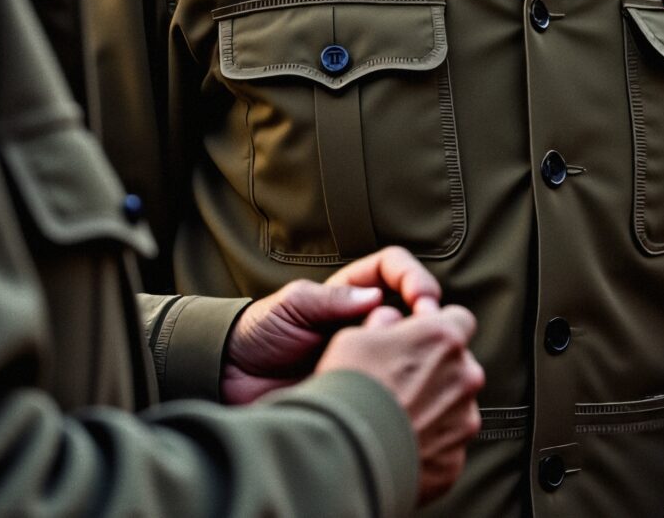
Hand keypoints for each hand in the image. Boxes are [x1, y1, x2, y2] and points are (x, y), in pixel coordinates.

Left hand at [221, 247, 448, 403]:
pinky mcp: (363, 387)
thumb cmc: (258, 333)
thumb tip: (376, 298)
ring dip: (419, 353)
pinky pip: (393, 384)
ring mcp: (367, 355)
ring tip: (411, 366)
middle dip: (430, 319)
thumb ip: (329, 300)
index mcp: (351, 292)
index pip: (395, 270)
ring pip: (411, 348)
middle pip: (416, 309)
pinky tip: (401, 392)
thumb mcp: (290, 306)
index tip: (424, 300)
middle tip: (429, 337)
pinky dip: (404, 385)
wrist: (232, 380)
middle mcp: (366, 321)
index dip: (414, 279)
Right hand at [320, 305, 485, 503]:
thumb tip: (391, 321)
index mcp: (444, 339)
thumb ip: (386, 324)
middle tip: (399, 386)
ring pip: (455, 407)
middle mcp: (464, 377)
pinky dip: (428, 445)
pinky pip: (446, 446)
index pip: (460, 320)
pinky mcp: (454, 460)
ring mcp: (464, 421)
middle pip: (459, 366)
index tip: (421, 340)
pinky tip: (398, 446)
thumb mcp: (356, 338)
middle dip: (436, 372)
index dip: (438, 329)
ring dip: (434, 410)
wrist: (344, 455)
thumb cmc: (348, 391)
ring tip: (395, 420)